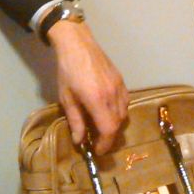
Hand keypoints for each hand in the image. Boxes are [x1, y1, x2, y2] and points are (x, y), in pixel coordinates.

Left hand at [47, 19, 128, 152]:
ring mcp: (120, 86)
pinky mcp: (121, 79)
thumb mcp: (66, 98)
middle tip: (98, 140)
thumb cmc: (68, 70)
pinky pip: (126, 101)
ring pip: (124, 113)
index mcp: (97, 100)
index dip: (105, 144)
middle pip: (119, 124)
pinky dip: (120, 111)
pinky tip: (109, 110)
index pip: (109, 129)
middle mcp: (112, 94)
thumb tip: (80, 141)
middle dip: (110, 137)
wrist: (77, 43)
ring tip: (102, 126)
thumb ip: (75, 121)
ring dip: (115, 124)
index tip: (97, 150)